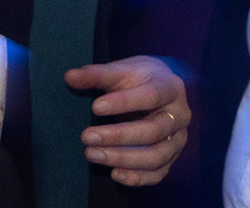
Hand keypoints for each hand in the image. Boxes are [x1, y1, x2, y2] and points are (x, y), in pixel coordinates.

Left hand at [69, 56, 189, 187]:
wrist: (160, 90)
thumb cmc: (139, 79)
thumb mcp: (121, 71)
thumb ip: (97, 75)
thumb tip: (70, 76)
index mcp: (171, 87)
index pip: (151, 96)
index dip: (124, 103)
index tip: (95, 107)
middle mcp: (179, 115)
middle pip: (153, 130)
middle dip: (118, 136)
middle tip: (86, 136)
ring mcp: (177, 139)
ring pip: (156, 156)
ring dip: (123, 158)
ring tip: (91, 154)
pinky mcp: (171, 158)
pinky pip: (158, 174)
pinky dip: (136, 177)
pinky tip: (113, 174)